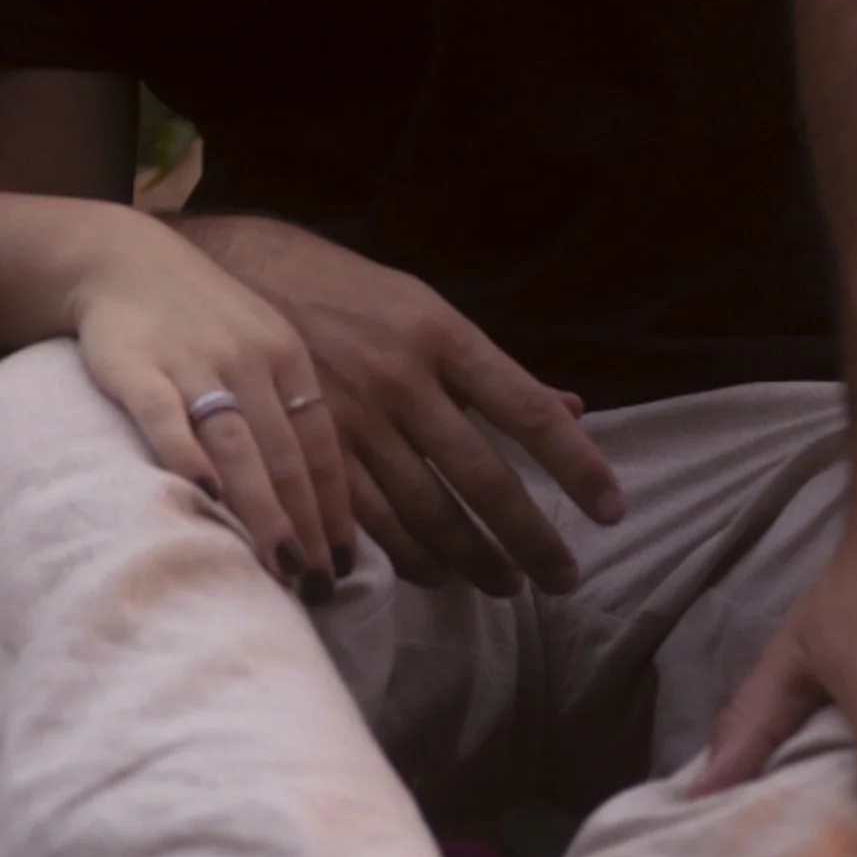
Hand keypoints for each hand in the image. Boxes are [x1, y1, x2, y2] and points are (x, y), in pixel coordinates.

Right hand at [69, 222, 356, 606]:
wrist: (123, 259)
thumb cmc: (201, 318)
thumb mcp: (260, 346)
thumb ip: (287, 410)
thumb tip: (320, 502)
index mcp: (287, 358)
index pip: (321, 445)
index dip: (334, 510)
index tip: (341, 565)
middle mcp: (248, 360)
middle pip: (286, 456)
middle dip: (305, 528)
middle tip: (317, 587)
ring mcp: (193, 362)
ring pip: (238, 445)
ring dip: (263, 510)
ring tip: (280, 567)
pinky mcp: (136, 365)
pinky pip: (165, 416)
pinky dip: (187, 457)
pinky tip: (207, 497)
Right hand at [185, 215, 622, 594]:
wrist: (243, 271)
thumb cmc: (351, 294)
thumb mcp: (427, 310)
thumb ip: (496, 372)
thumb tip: (574, 409)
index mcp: (442, 335)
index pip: (528, 410)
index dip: (576, 464)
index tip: (612, 509)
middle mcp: (402, 378)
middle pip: (483, 476)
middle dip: (531, 538)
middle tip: (564, 578)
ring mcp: (353, 418)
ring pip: (427, 512)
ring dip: (474, 559)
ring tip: (506, 585)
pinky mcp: (311, 450)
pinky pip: (369, 523)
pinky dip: (408, 558)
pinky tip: (435, 574)